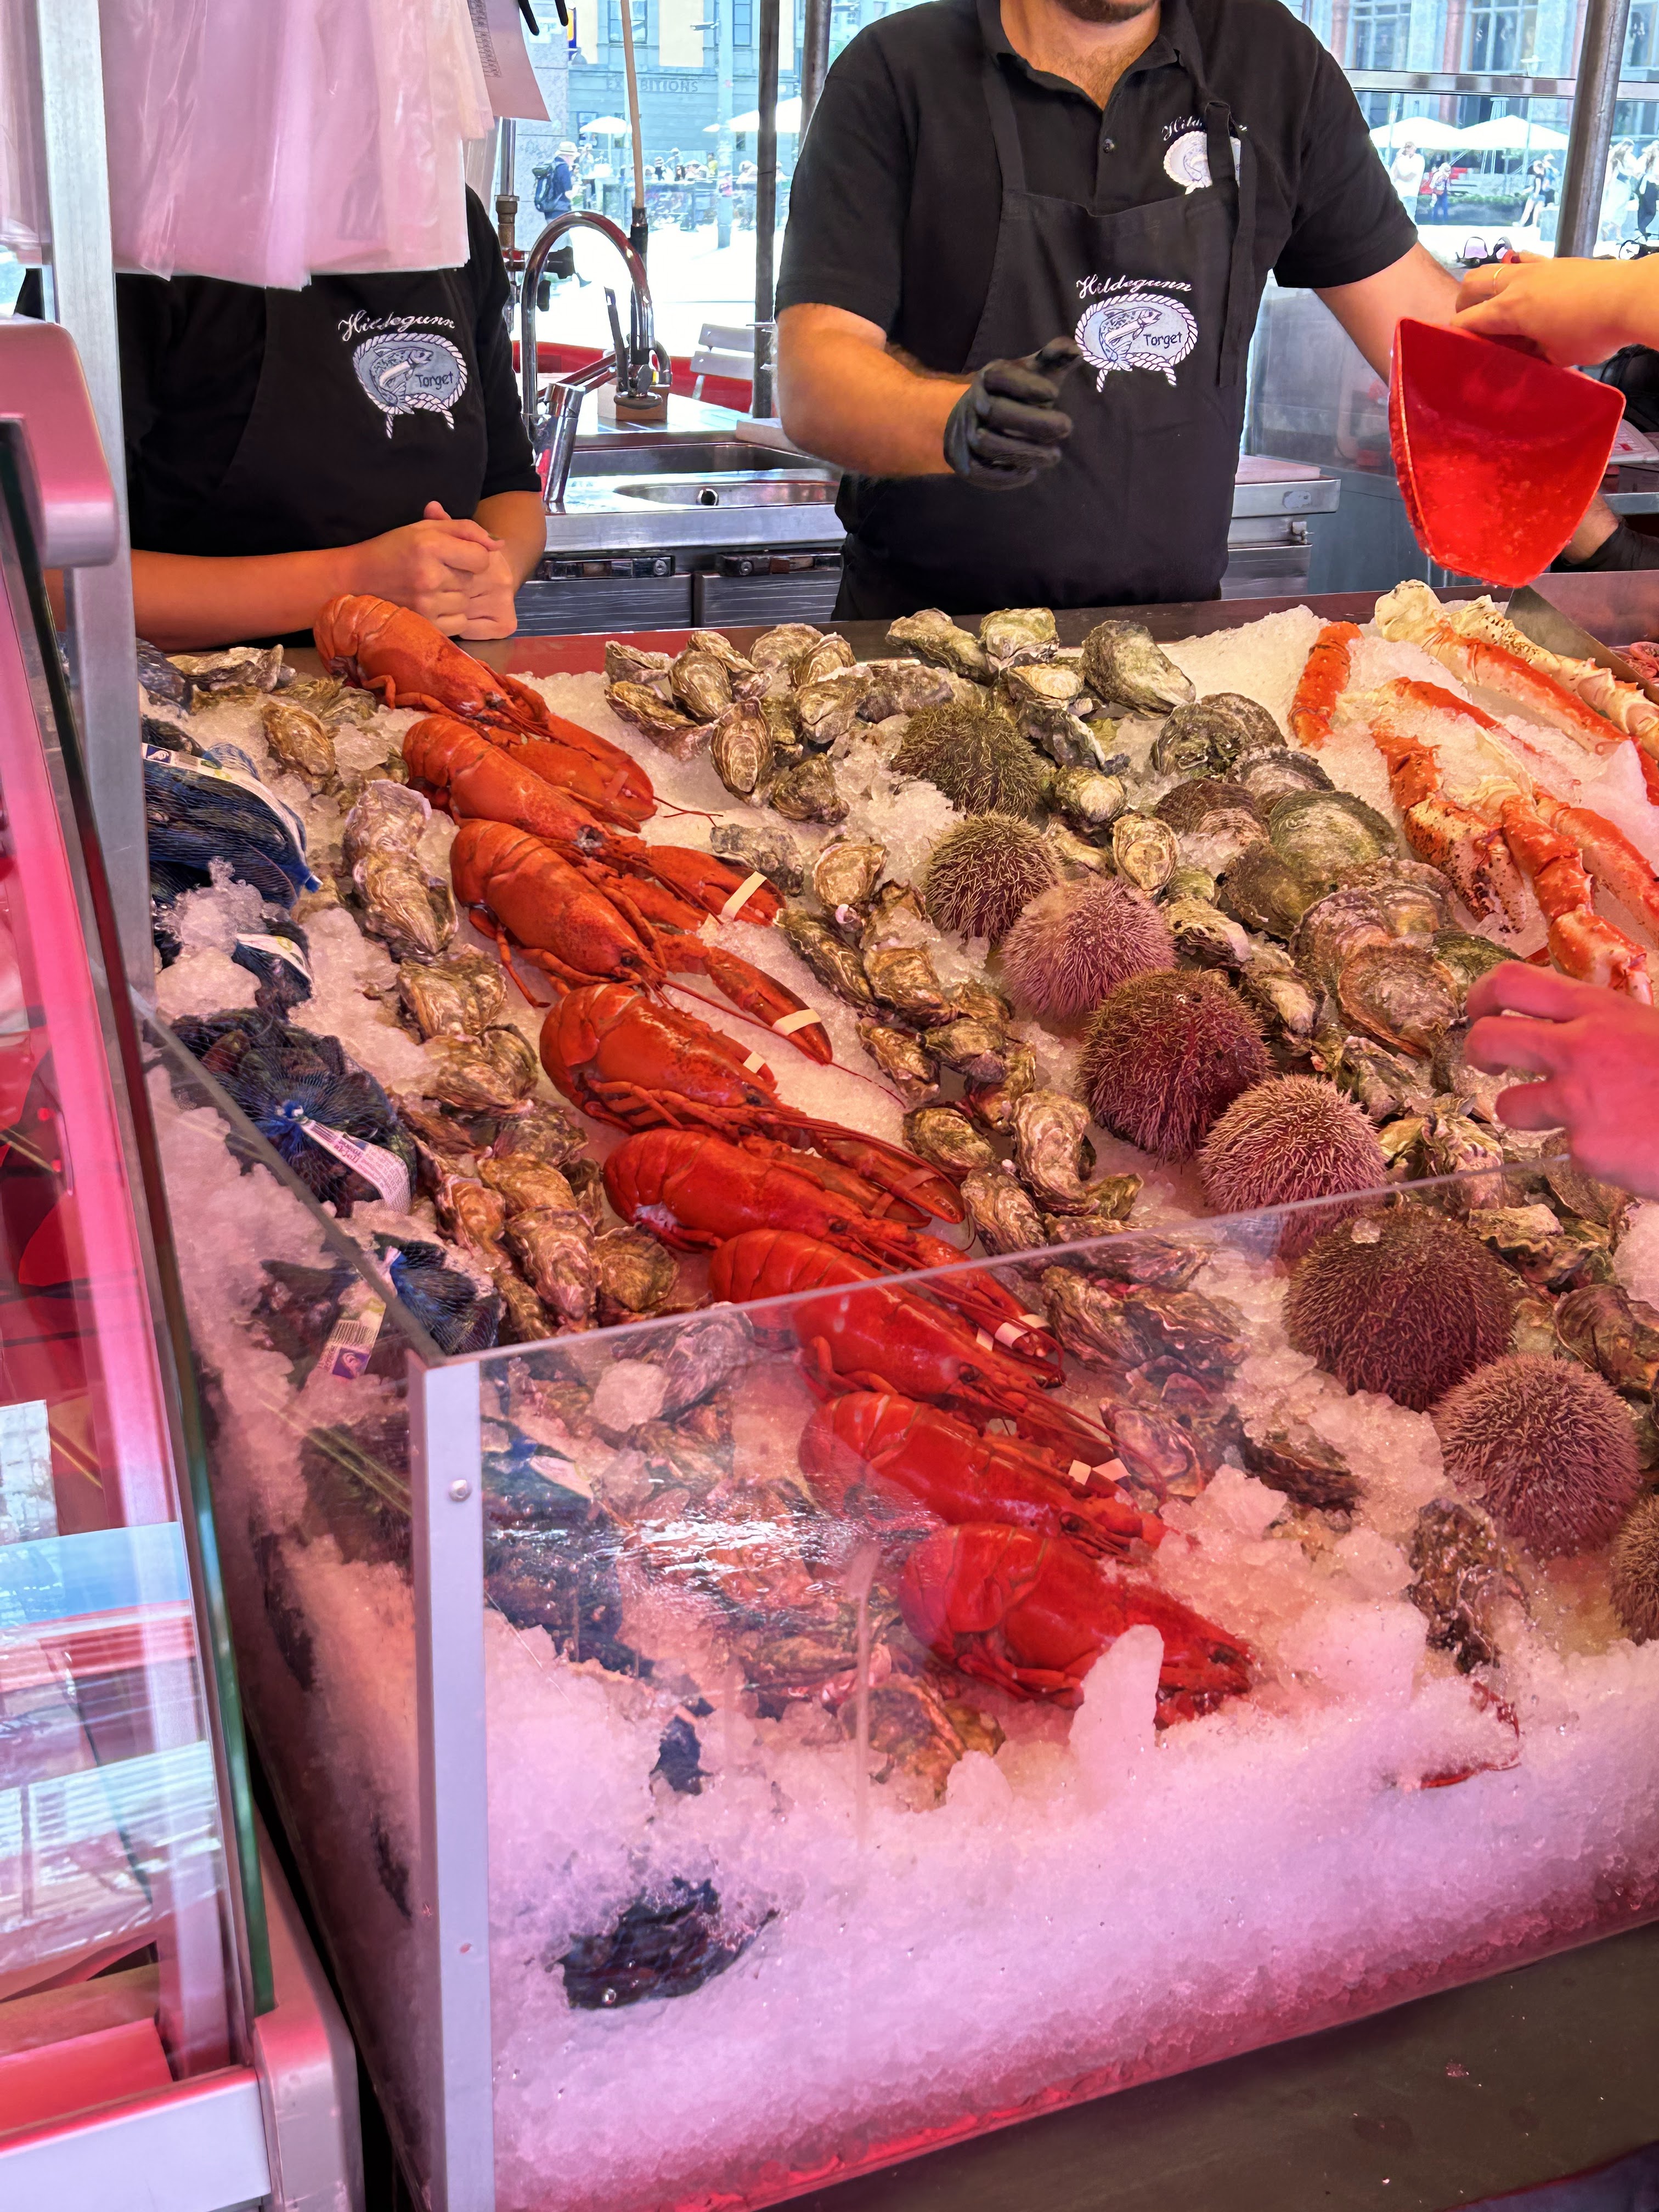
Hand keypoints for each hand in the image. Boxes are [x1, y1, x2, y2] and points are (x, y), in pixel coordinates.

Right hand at [347, 502, 511, 634]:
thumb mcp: (425, 529)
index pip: (481, 558)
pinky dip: (451, 615)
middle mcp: (429, 575)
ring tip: (432, 588)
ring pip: (466, 603)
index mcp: (430, 546)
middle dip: (461, 577)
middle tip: (437, 573)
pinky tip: (432, 604)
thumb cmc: (394, 550)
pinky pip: (459, 622)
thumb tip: (499, 544)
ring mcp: (426, 603)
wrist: (356, 579)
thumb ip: (465, 530)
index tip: (457, 556)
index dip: (474, 557)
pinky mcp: (424, 624)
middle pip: (473, 581)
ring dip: (456, 597)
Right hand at [942, 338, 1080, 488]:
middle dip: (1033, 421)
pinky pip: (980, 471)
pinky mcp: (964, 461)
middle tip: (1067, 427)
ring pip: (987, 444)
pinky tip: (1031, 472)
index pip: (1001, 377)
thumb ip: (1054, 358)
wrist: (973, 418)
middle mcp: (973, 403)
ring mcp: (965, 433)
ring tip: (1054, 456)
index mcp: (989, 377)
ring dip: (1023, 452)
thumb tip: (1076, 350)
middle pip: (996, 411)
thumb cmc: (1015, 393)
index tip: (1054, 394)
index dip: (1026, 385)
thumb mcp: (1033, 371)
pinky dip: (1006, 476)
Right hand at [1453, 253, 1653, 366]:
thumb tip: (1518, 354)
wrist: (1628, 298)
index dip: (1455, 337)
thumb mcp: (1555, 357)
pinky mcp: (1555, 262)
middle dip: (1463, 304)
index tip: (1458, 350)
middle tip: (1472, 325)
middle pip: (1471, 284)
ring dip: (1487, 286)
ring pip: (1495, 267)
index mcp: (1508, 310)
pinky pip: (1525, 259)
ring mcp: (1536, 267)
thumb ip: (1529, 355)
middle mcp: (1515, 283)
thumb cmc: (1591, 332)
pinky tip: (1523, 282)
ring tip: (1495, 305)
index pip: (1465, 321)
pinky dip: (1516, 271)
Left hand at [1464, 962, 1658, 1194]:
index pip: (1513, 983)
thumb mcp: (1650, 1028)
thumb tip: (1562, 1029)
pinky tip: (1624, 1146)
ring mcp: (1579, 1101)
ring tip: (1573, 1117)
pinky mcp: (1585, 1150)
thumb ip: (1604, 1026)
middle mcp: (1580, 1048)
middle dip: (1478, 1053)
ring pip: (1510, 1107)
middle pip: (1489, 1039)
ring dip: (1527, 1113)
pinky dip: (1586, 1152)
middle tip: (1492, 1066)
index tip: (1478, 1012)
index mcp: (1600, 1010)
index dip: (1481, 996)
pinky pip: (1562, 1150)